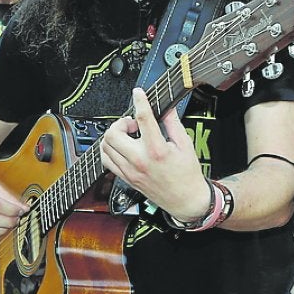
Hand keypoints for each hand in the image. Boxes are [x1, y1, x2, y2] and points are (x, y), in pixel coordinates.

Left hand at [99, 88, 209, 220]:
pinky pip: (106, 160)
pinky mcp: (126, 178)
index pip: (143, 118)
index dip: (140, 101)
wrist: (185, 200)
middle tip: (133, 124)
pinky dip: (109, 149)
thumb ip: (173, 123)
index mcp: (157, 150)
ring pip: (106, 146)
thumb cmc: (187, 174)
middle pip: (113, 133)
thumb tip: (166, 107)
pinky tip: (121, 147)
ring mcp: (130, 171)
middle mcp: (140, 160)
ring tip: (128, 136)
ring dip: (114, 135)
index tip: (138, 93)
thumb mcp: (185, 144)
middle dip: (121, 122)